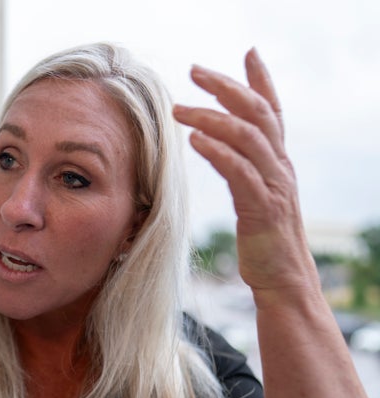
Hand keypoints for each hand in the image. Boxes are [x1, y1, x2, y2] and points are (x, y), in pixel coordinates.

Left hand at [173, 49, 318, 303]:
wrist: (283, 281)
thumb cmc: (263, 240)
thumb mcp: (257, 195)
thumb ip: (244, 167)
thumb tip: (221, 145)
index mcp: (278, 162)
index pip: (272, 111)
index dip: (262, 79)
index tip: (249, 51)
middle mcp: (280, 167)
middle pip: (258, 113)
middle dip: (227, 86)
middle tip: (194, 70)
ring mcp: (274, 186)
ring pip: (247, 137)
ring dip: (211, 118)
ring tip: (179, 108)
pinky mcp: (262, 209)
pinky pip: (240, 172)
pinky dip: (218, 152)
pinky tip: (195, 140)